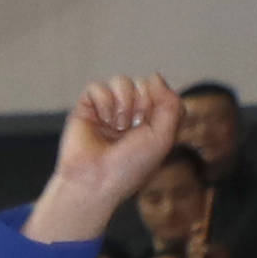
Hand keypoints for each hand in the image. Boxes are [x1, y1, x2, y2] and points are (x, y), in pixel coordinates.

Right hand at [33, 71, 178, 240]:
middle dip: (141, 104)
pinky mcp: (86, 108)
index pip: (163, 93)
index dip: (160, 103)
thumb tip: (154, 77)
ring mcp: (108, 110)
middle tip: (131, 128)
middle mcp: (130, 114)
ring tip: (116, 126)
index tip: (150, 126)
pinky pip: (97, 87)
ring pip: (121, 81)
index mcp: (151, 122)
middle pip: (144, 84)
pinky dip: (103, 103)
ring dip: (123, 103)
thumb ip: (170, 104)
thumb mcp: (163, 137)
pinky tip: (101, 121)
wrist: (95, 180)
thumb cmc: (130, 166)